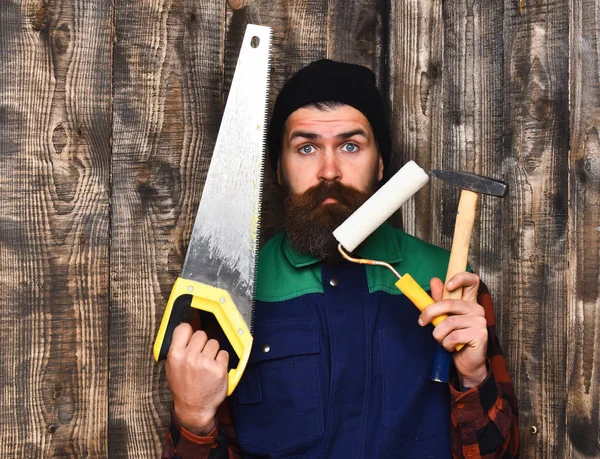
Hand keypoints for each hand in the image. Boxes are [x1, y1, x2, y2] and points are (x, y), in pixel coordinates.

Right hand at [165, 323, 228, 434]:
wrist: (194, 408)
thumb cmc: (183, 388)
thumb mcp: (172, 368)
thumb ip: (178, 349)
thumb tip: (186, 332)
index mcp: (175, 355)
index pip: (184, 328)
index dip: (189, 331)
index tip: (191, 336)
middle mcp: (190, 357)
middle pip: (201, 334)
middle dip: (202, 343)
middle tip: (200, 355)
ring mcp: (205, 363)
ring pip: (214, 343)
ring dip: (213, 352)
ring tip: (207, 364)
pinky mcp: (219, 369)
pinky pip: (224, 353)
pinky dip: (221, 360)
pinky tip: (215, 369)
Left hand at [419, 273, 487, 387]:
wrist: (466, 363)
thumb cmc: (454, 339)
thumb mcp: (443, 317)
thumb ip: (439, 300)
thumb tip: (434, 280)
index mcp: (469, 301)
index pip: (472, 280)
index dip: (460, 278)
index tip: (447, 285)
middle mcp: (477, 309)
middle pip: (450, 303)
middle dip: (430, 312)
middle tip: (421, 321)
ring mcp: (480, 321)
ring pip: (449, 322)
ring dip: (438, 334)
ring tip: (441, 340)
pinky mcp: (480, 335)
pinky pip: (454, 336)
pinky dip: (446, 343)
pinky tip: (450, 347)